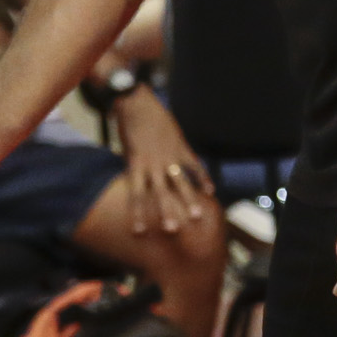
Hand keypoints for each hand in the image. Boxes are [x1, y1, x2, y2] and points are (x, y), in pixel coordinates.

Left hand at [107, 86, 218, 238]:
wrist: (135, 104)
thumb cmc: (127, 129)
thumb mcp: (127, 152)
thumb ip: (135, 169)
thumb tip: (136, 185)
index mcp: (135, 167)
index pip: (136, 196)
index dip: (137, 215)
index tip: (138, 233)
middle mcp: (152, 165)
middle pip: (159, 193)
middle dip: (166, 213)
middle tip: (171, 231)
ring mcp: (168, 156)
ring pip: (180, 182)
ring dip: (188, 200)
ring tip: (196, 216)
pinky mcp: (181, 147)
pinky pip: (194, 166)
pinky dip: (203, 178)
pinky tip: (210, 192)